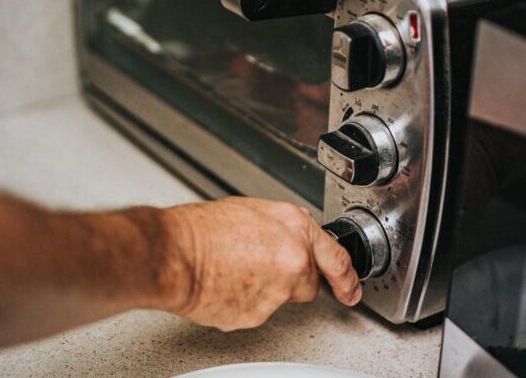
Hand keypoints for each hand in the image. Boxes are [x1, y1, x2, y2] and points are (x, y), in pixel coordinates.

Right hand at [155, 197, 360, 330]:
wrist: (173, 253)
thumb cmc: (202, 229)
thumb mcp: (253, 210)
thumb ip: (283, 228)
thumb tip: (291, 238)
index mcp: (295, 228)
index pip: (336, 258)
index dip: (347, 278)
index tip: (352, 289)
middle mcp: (294, 259)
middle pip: (308, 283)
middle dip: (291, 280)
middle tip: (261, 268)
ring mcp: (278, 291)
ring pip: (281, 298)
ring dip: (264, 289)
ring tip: (233, 271)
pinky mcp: (258, 315)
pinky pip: (257, 311)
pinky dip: (244, 302)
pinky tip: (226, 284)